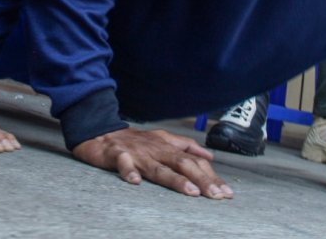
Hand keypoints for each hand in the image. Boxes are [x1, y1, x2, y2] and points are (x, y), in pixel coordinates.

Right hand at [72, 127, 231, 198]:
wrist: (99, 130)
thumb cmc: (132, 140)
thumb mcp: (161, 139)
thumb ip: (185, 146)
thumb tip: (209, 156)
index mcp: (166, 147)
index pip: (194, 162)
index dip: (211, 176)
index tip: (226, 192)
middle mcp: (155, 150)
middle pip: (181, 164)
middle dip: (201, 180)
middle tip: (216, 196)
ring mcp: (136, 152)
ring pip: (157, 167)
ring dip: (174, 179)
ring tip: (190, 191)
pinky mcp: (116, 154)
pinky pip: (122, 163)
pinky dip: (128, 171)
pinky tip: (134, 181)